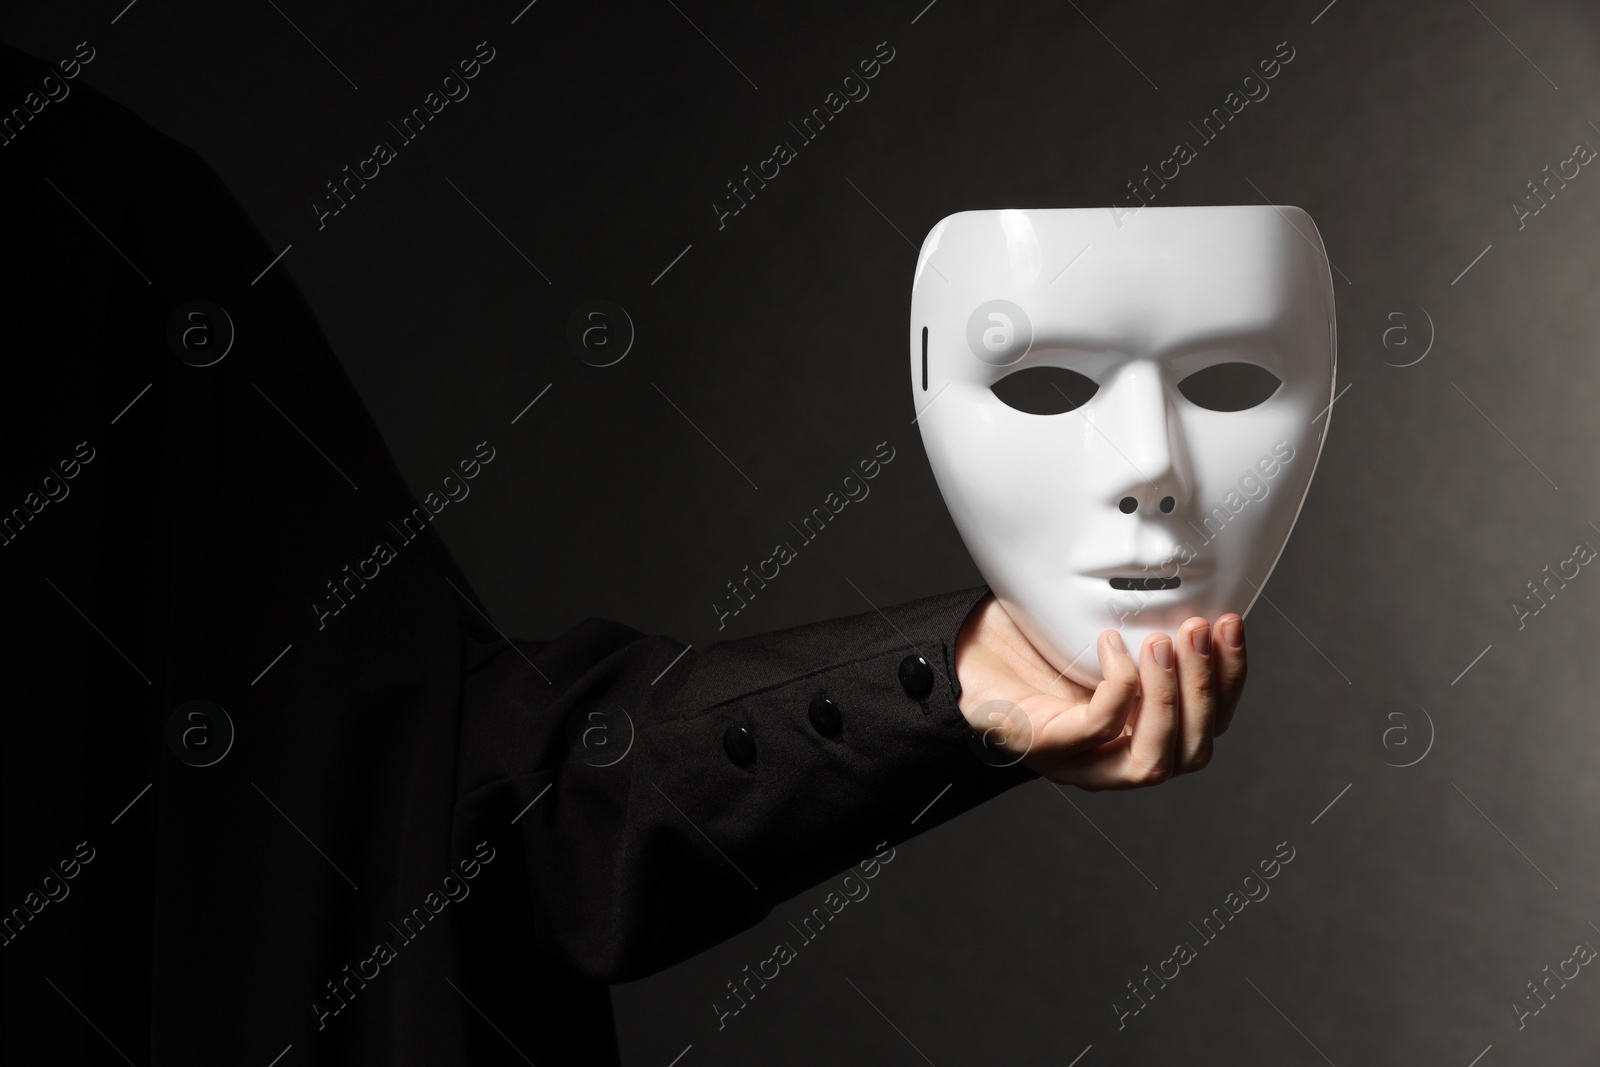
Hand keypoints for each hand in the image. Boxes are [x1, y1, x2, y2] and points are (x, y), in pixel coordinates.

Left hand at [953, 595, 1246, 788]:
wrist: (962, 656)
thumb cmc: (1030, 648)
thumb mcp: (1100, 634)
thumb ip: (1146, 625)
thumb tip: (1198, 582)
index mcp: (1141, 734)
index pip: (1209, 725)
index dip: (1231, 679)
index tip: (1232, 626)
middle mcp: (1116, 759)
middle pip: (1191, 752)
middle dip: (1206, 690)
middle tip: (1199, 630)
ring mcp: (1081, 763)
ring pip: (1152, 760)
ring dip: (1171, 698)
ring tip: (1165, 640)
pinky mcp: (1044, 749)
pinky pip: (1096, 729)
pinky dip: (1115, 688)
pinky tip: (1108, 645)